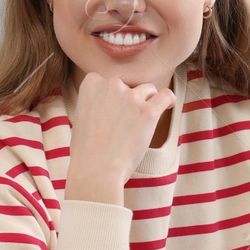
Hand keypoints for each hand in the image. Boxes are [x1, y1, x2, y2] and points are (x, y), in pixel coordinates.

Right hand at [65, 73, 176, 205]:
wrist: (96, 169)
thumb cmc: (87, 151)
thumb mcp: (81, 117)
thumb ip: (95, 103)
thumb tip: (110, 103)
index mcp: (92, 84)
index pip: (105, 80)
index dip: (110, 95)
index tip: (110, 109)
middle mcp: (111, 85)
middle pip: (126, 85)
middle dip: (126, 100)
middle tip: (123, 124)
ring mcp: (131, 97)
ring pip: (147, 90)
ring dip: (146, 101)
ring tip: (143, 120)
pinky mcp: (148, 111)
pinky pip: (166, 96)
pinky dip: (168, 99)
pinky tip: (168, 105)